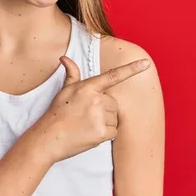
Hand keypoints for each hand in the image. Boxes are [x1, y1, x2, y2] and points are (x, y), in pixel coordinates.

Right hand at [35, 56, 149, 162]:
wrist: (50, 137)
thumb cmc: (57, 113)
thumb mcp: (64, 90)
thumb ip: (72, 74)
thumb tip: (64, 58)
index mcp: (88, 87)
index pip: (113, 76)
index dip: (131, 69)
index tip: (145, 63)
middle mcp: (96, 100)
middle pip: (114, 103)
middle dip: (105, 109)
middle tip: (87, 115)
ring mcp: (99, 116)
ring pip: (114, 118)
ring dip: (105, 122)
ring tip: (86, 124)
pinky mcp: (102, 133)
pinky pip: (114, 131)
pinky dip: (106, 134)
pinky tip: (91, 133)